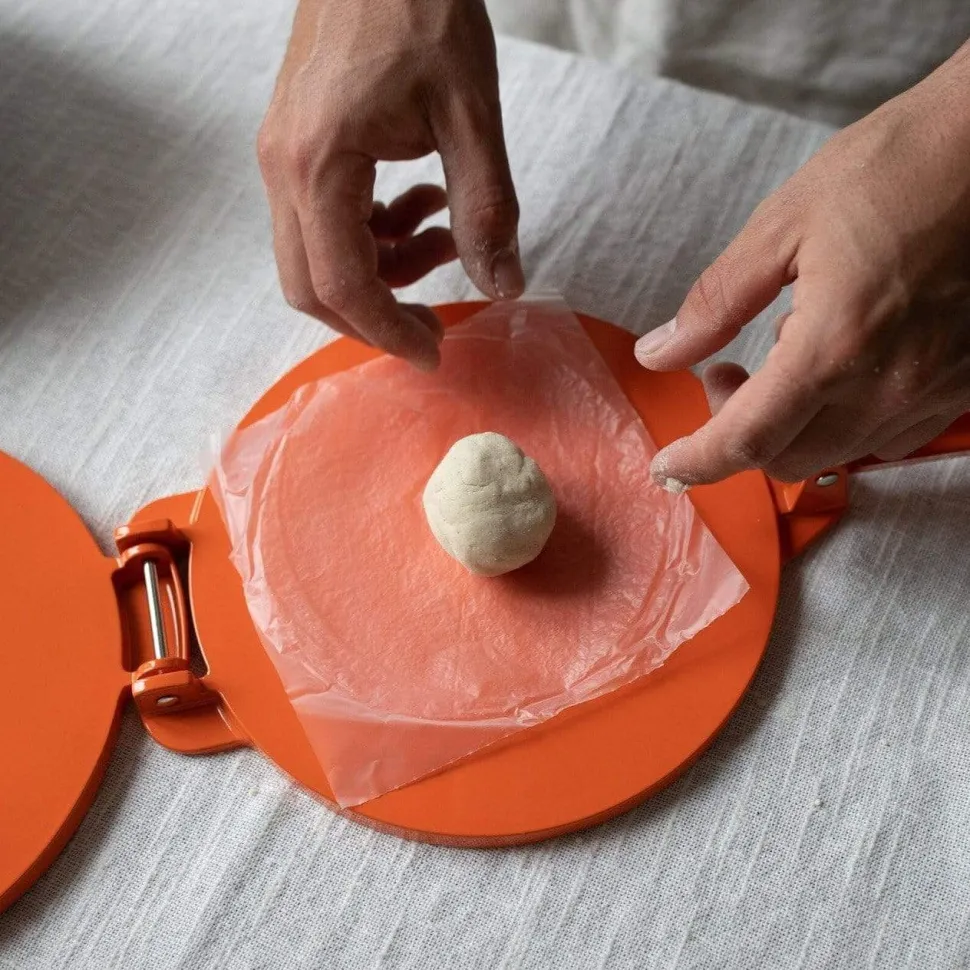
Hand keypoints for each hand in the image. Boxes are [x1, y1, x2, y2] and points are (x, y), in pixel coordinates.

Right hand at [258, 0, 522, 369]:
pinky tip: (421, 204)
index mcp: (318, 166)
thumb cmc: (417, 6)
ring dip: (380, 270)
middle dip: (375, 315)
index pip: (343, 285)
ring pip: (315, 257)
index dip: (389, 331)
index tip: (433, 352)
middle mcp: (284, 169)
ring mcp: (283, 157)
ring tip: (444, 238)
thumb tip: (503, 285)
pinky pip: (322, 221)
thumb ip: (486, 208)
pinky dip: (372, 235)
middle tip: (434, 320)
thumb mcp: (470, 114)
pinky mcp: (297, 146)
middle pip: (312, 287)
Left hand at [636, 41, 969, 486]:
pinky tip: (840, 365)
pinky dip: (843, 421)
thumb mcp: (783, 224)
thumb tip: (659, 354)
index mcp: (834, 347)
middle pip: (789, 460)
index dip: (697, 462)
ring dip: (790, 427)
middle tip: (723, 374)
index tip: (666, 466)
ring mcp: (934, 391)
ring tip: (785, 353)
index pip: (748, 439)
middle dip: (738, 434)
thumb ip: (715, 303)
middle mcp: (889, 386)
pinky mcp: (964, 384)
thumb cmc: (897, 166)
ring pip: (837, 454)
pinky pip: (888, 436)